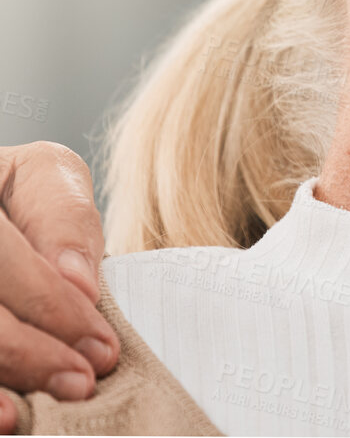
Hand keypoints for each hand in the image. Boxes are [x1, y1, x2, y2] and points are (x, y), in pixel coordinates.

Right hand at [0, 143, 119, 434]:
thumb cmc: (15, 192)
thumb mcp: (44, 178)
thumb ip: (64, 218)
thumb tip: (79, 285)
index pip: (1, 251)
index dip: (45, 297)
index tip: (98, 329)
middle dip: (29, 347)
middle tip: (85, 377)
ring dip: (6, 374)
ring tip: (53, 399)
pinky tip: (6, 416)